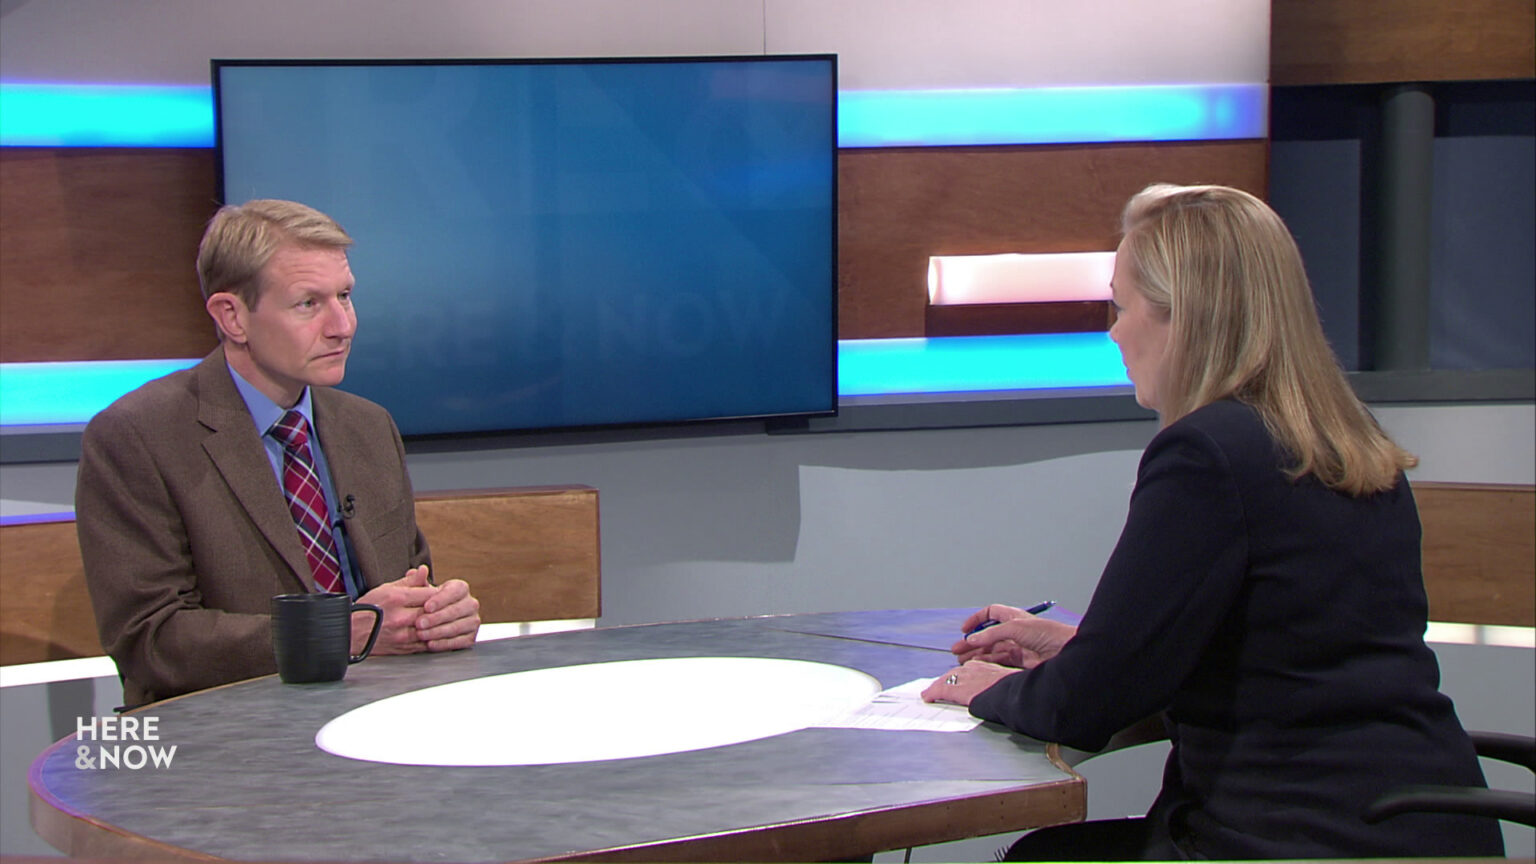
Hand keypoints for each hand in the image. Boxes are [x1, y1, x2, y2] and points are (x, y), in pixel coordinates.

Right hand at [353, 566, 437, 654]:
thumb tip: (424, 570)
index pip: (431, 594)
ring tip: (440, 618)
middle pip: (433, 612)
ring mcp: (402, 635)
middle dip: (440, 608)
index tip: (441, 593)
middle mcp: (400, 617)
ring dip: (438, 624)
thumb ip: (409, 581)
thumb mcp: (385, 589)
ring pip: (432, 629)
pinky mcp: (403, 649)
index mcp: (397, 598)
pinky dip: (433, 638)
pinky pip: (426, 644)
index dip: (439, 593)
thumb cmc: (367, 608)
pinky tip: (434, 632)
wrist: (350, 633)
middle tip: (444, 606)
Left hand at [416, 576, 479, 651]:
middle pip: (456, 611)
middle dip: (436, 618)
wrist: (434, 621)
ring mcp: (473, 621)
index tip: (426, 607)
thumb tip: (419, 570)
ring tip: (422, 634)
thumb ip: (418, 581)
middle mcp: (471, 604)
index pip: (454, 592)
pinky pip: (459, 642)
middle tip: (420, 623)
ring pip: (457, 627)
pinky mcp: (471, 637)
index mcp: (460, 588)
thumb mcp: (420, 591)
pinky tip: (431, 644)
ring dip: (438, 632)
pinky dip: (444, 644)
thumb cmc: (427, 604)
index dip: (440, 600)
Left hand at [921, 660, 1016, 706]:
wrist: (1017, 695)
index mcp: (989, 666)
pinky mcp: (959, 689)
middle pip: (956, 672)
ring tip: (930, 692)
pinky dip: (932, 693)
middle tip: (937, 686)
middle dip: (946, 679)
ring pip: (947, 679)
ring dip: (937, 686)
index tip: (958, 679)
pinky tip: (927, 697)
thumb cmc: (1019, 691)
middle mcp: (975, 668)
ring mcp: (966, 677)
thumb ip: (1005, 686)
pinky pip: (941, 690)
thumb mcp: (1013, 684)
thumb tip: (1008, 695)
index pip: (970, 669)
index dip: (961, 675)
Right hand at [950, 605, 1076, 667]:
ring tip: (963, 660)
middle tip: (958, 650)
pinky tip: (979, 665)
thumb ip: (992, 633)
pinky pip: (1000, 662)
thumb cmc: (1050, 634)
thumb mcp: (1016, 627)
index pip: (991, 614)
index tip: (965, 629)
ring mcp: (1018, 647)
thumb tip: (973, 639)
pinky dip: (988, 663)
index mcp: (1014, 617)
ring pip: (992, 650)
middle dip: (972, 642)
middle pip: (988, 635)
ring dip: (977, 654)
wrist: (1068, 652)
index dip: (977, 620)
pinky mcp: (1021, 662)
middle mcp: (1015, 631)